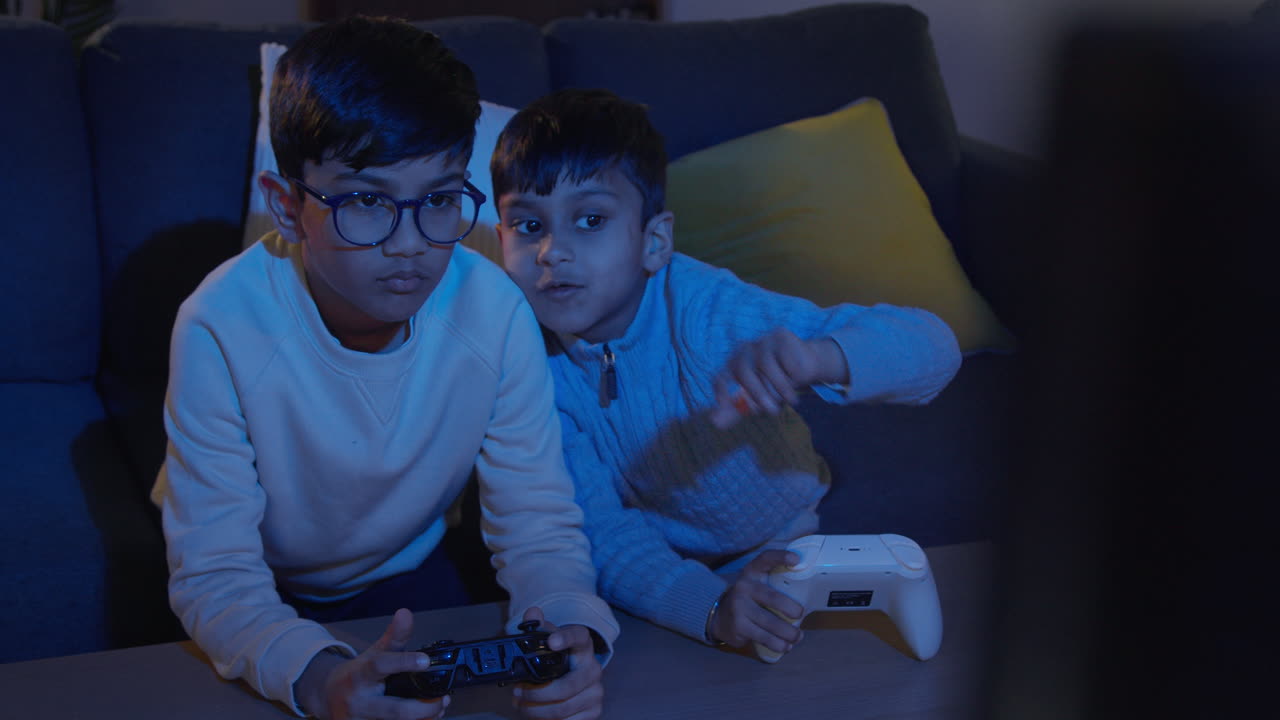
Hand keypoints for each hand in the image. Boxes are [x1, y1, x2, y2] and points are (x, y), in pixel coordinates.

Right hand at [295, 608, 448, 719]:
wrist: (327, 697)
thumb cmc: (357, 675)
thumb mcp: (373, 654)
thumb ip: (393, 637)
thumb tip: (405, 613)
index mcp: (360, 675)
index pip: (381, 666)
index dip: (404, 662)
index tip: (425, 661)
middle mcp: (358, 702)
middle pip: (395, 710)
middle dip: (424, 707)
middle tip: (443, 699)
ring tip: (439, 709)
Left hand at [511, 607, 603, 719]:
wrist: (573, 680)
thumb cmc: (558, 659)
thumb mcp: (547, 642)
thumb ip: (537, 627)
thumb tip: (532, 612)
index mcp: (582, 645)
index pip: (578, 636)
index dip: (566, 638)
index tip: (551, 642)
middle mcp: (593, 668)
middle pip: (566, 687)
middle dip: (537, 694)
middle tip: (518, 692)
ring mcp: (596, 691)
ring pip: (563, 708)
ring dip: (536, 710)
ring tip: (522, 705)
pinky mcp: (594, 711)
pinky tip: (536, 713)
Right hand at [708, 550, 805, 655]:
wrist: (718, 615)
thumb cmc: (748, 599)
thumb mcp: (756, 584)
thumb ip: (774, 583)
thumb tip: (809, 591)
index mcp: (752, 573)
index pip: (765, 559)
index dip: (780, 557)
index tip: (796, 560)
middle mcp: (744, 587)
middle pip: (772, 598)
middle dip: (791, 609)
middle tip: (801, 615)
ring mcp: (739, 608)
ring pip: (770, 622)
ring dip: (788, 633)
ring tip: (797, 637)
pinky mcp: (739, 626)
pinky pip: (763, 637)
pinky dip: (777, 644)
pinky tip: (785, 646)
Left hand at [710, 329, 845, 428]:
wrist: (807, 365)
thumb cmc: (778, 384)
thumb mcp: (757, 399)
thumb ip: (736, 410)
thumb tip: (715, 422)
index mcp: (734, 365)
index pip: (721, 377)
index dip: (721, 391)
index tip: (726, 406)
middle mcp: (744, 351)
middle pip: (744, 371)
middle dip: (758, 394)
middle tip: (773, 411)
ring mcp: (761, 341)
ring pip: (767, 366)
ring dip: (781, 388)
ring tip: (791, 399)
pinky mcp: (779, 336)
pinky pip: (783, 359)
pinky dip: (792, 374)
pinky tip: (797, 375)